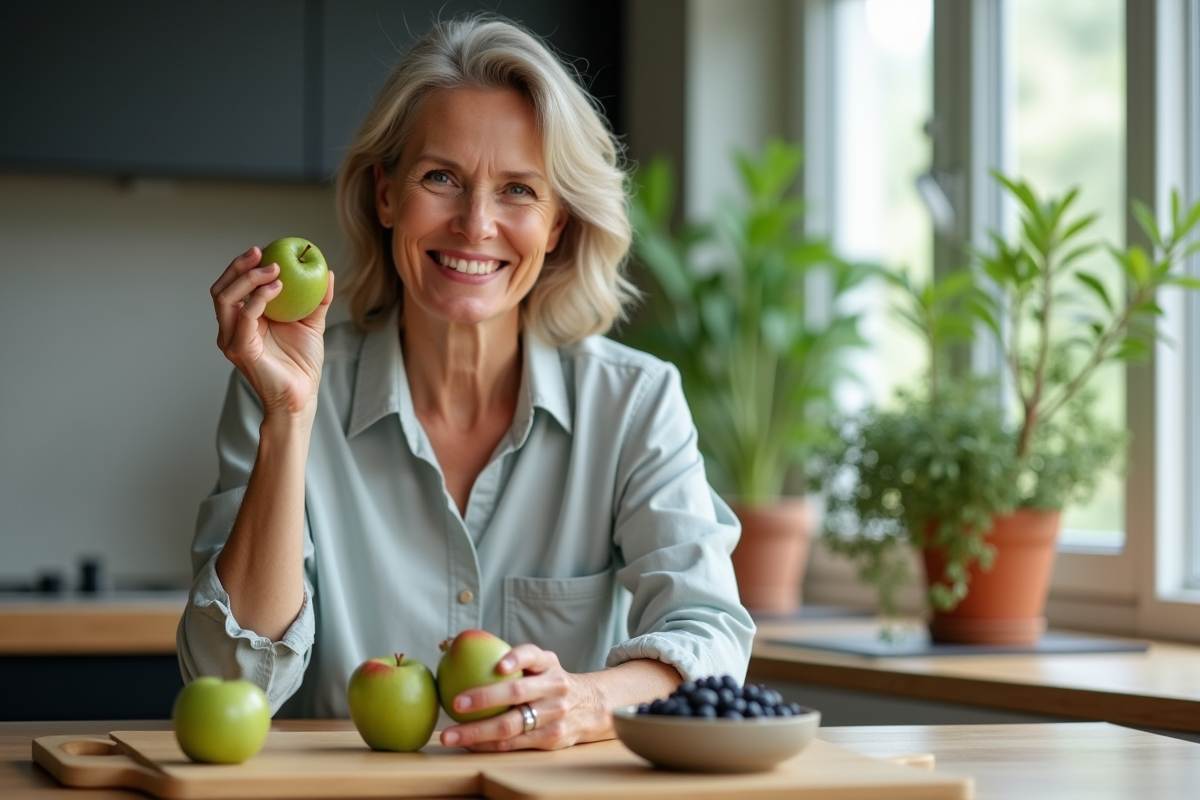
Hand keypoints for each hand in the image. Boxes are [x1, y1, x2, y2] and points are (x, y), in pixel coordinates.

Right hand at [210, 246, 334, 419]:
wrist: (301, 396)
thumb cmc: (302, 364)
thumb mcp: (312, 323)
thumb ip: (317, 299)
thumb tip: (327, 272)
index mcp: (243, 320)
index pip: (232, 286)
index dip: (243, 266)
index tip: (265, 249)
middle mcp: (232, 328)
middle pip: (221, 288)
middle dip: (239, 266)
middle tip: (262, 252)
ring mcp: (232, 339)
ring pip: (225, 299)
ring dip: (247, 278)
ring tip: (274, 270)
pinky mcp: (240, 349)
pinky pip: (244, 317)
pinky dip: (258, 298)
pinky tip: (277, 288)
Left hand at [439, 644, 599, 751]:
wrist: (591, 707)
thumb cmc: (550, 682)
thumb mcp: (543, 664)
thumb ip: (514, 660)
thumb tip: (459, 646)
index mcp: (549, 664)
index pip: (532, 655)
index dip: (515, 658)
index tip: (498, 666)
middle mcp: (555, 688)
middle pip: (517, 693)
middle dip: (483, 699)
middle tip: (455, 703)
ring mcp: (554, 716)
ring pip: (511, 726)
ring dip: (476, 732)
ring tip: (450, 735)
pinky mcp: (550, 739)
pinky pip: (512, 744)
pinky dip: (487, 745)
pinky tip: (468, 745)